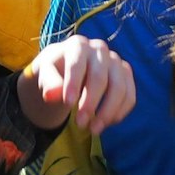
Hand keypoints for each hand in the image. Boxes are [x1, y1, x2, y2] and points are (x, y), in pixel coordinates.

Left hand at [21, 36, 135, 134]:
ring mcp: (116, 61)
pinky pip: (129, 95)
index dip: (73, 84)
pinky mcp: (126, 74)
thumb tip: (51, 95)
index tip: (67, 104)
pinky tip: (105, 124)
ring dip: (108, 112)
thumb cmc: (54, 70)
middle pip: (100, 78)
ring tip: (93, 129)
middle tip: (80, 124)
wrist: (67, 68)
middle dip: (90, 103)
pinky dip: (119, 112)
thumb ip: (48, 82)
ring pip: (119, 88)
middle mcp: (100, 49)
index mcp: (77, 45)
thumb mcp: (44, 73)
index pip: (77, 64)